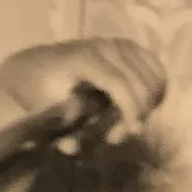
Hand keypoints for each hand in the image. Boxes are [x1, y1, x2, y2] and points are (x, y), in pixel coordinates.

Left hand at [0, 37, 166, 149]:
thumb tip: (72, 148)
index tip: (129, 132)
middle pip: (141, 82)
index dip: (131, 109)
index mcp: (82, 58)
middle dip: (138, 112)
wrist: (35, 65)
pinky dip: (155, 89)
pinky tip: (139, 106)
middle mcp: (105, 46)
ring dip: (149, 103)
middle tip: (119, 134)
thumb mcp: (43, 110)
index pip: (120, 84)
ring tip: (127, 121)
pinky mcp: (130, 46)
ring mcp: (119, 44)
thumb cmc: (38, 90)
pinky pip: (157, 68)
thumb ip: (60, 129)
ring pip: (154, 76)